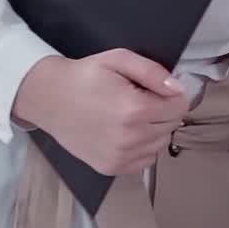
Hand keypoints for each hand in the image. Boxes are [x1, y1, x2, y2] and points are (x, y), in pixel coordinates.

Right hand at [11, 50, 187, 174]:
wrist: (48, 98)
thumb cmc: (84, 77)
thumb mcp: (119, 59)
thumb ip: (154, 72)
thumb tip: (177, 89)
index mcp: (134, 110)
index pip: (180, 107)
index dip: (172, 95)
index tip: (156, 90)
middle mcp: (129, 137)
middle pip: (172, 125)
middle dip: (164, 111)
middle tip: (140, 100)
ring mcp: (120, 156)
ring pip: (162, 142)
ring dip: (155, 129)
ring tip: (131, 116)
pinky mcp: (111, 167)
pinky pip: (147, 159)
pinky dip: (143, 146)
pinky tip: (126, 132)